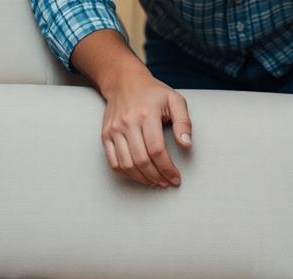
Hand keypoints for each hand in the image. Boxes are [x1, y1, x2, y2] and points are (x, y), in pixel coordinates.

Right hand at [100, 69, 192, 186]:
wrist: (124, 81)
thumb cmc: (153, 93)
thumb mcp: (175, 100)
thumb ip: (184, 122)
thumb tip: (187, 145)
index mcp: (147, 114)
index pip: (157, 149)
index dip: (167, 168)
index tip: (175, 178)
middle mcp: (128, 123)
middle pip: (141, 160)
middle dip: (156, 176)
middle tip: (166, 182)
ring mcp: (114, 130)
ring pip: (126, 164)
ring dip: (142, 178)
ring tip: (154, 181)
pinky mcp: (106, 135)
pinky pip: (113, 162)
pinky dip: (126, 173)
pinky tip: (138, 175)